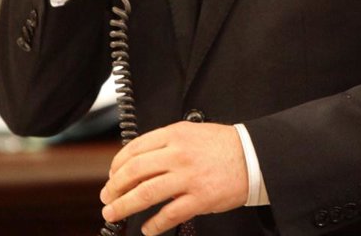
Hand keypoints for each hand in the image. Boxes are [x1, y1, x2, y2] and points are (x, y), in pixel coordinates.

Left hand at [100, 121, 247, 234]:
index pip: (134, 149)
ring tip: (113, 213)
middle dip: (114, 187)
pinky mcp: (200, 199)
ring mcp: (188, 178)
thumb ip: (166, 144)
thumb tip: (139, 162)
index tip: (111, 176)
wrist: (254, 157)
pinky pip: (170, 214)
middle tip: (106, 197)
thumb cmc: (223, 146)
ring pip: (146, 193)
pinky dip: (154, 224)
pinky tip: (147, 228)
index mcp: (174, 135)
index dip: (116, 165)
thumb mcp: (191, 132)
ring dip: (124, 206)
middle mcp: (178, 155)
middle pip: (134, 172)